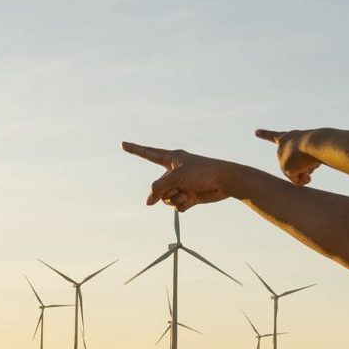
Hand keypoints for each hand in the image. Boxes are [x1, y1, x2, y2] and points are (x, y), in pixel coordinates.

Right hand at [122, 141, 243, 211]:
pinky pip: (176, 205)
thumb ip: (158, 189)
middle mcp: (174, 171)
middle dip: (164, 191)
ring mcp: (181, 184)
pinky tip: (192, 200)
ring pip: (166, 197)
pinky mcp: (189, 195)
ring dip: (175, 198)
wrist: (226, 182)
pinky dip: (182, 204)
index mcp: (171, 158)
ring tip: (188, 193)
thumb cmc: (203, 173)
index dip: (135, 149)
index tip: (123, 144)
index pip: (148, 153)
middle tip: (178, 187)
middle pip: (157, 186)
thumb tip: (148, 202)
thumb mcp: (176, 177)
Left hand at [255, 129, 321, 185]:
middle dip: (303, 165)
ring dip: (307, 170)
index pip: (274, 135)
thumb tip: (304, 175)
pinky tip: (309, 172)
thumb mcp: (313, 150)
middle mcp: (282, 146)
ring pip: (297, 173)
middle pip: (293, 164)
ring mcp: (281, 158)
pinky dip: (305, 179)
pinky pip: (298, 181)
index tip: (256, 132)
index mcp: (288, 136)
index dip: (265, 134)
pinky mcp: (285, 168)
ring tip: (310, 159)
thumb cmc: (319, 143)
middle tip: (310, 156)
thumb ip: (307, 161)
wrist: (315, 142)